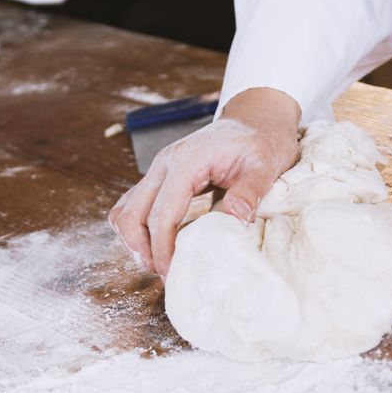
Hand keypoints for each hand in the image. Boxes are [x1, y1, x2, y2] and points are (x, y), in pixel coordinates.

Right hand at [109, 88, 301, 278]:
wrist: (256, 119)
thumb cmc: (262, 141)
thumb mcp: (265, 164)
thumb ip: (250, 191)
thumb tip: (234, 218)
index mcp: (186, 161)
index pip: (161, 214)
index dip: (163, 249)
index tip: (173, 274)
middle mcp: (164, 164)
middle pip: (130, 214)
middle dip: (142, 248)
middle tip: (164, 273)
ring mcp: (160, 169)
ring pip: (126, 210)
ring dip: (136, 239)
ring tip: (159, 262)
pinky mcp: (162, 177)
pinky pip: (136, 205)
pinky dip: (140, 227)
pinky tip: (160, 244)